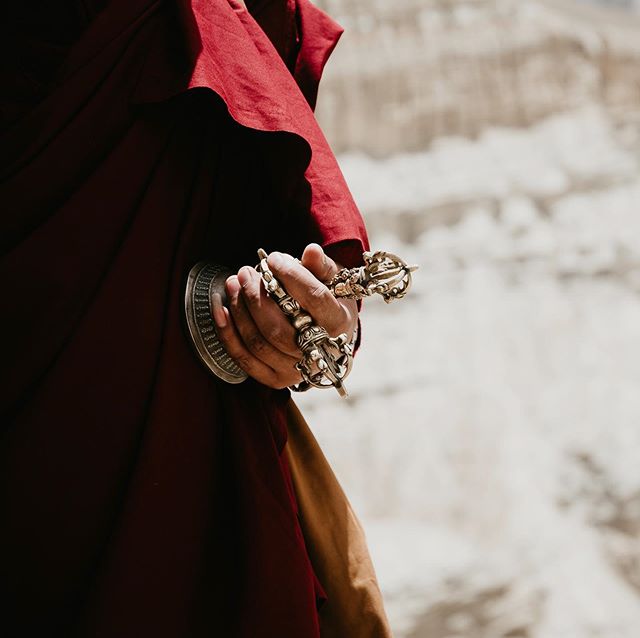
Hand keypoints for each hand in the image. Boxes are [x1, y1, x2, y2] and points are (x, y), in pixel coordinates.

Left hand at [211, 244, 357, 388]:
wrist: (329, 337)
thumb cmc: (330, 303)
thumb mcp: (334, 281)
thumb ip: (321, 266)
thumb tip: (310, 251)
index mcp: (339, 324)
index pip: (314, 300)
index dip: (291, 277)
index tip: (272, 259)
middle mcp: (319, 352)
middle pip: (278, 328)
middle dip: (255, 297)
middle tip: (245, 272)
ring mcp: (296, 370)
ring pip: (258, 343)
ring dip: (239, 311)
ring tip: (233, 284)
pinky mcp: (276, 379)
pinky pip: (244, 358)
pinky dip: (227, 334)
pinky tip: (221, 309)